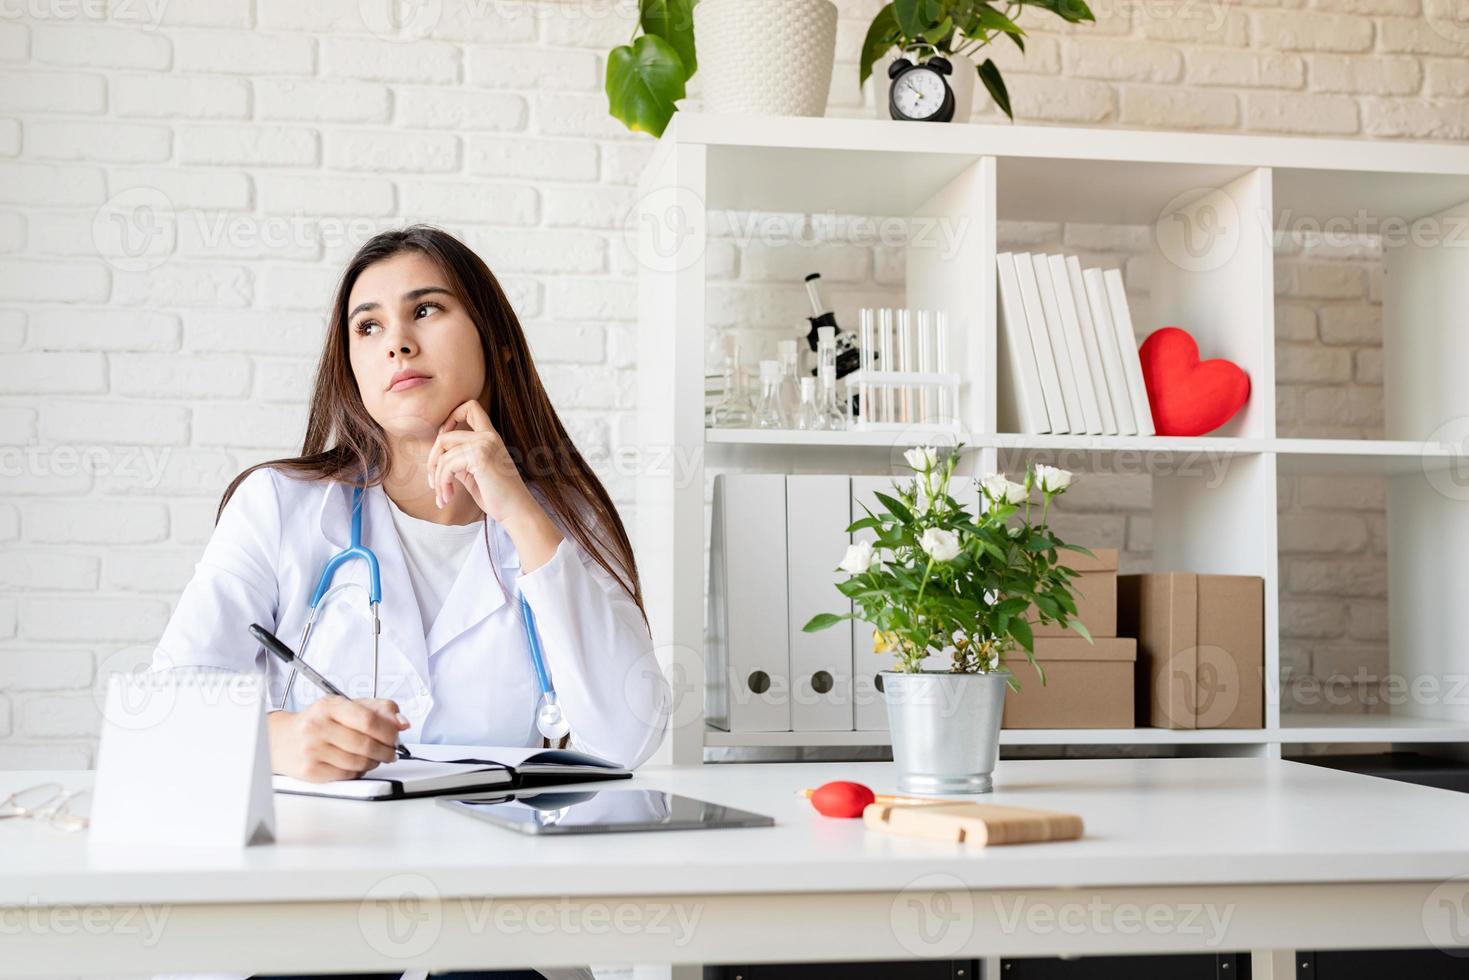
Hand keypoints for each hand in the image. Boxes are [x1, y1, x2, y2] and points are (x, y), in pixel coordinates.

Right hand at [267, 697, 408, 781]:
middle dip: (386, 750)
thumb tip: (402, 722)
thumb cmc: (319, 721)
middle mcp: (317, 726)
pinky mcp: (310, 771)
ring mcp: (312, 750)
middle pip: (366, 744)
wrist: (282, 739)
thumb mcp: (346, 706)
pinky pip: (347, 776)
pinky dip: (359, 772)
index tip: (396, 736)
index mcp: (329, 706)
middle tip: (390, 751)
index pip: (368, 720)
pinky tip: (356, 765)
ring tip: (374, 757)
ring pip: (359, 763)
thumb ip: (379, 709)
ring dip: (374, 762)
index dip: (389, 731)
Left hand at [426, 398, 535, 522]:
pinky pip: (447, 465)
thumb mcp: (474, 474)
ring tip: (443, 497)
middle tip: (433, 483)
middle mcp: (488, 437)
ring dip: (437, 479)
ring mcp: (485, 444)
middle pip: (445, 435)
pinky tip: (448, 498)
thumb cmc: (497, 497)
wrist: (517, 512)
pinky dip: (442, 483)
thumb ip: (459, 461)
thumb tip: (436, 458)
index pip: (470, 407)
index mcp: (490, 437)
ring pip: (443, 453)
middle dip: (433, 460)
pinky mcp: (480, 457)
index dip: (451, 418)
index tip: (444, 446)